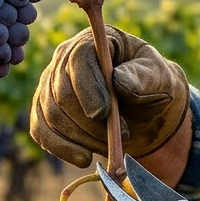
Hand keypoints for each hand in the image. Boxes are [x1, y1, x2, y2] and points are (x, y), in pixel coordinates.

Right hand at [30, 26, 189, 167]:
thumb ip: (143, 77)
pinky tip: (84, 159)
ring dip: (82, 138)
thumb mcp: (159, 77)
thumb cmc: (152, 86)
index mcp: (93, 42)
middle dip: (90, 122)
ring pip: (52, 115)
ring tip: (112, 146)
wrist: (144, 107)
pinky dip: (61, 148)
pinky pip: (40, 130)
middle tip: (122, 137)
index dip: (88, 88)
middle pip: (62, 92)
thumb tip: (118, 80)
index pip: (78, 59)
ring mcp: (50, 84)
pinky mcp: (44, 110)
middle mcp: (64, 58)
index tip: (104, 114)